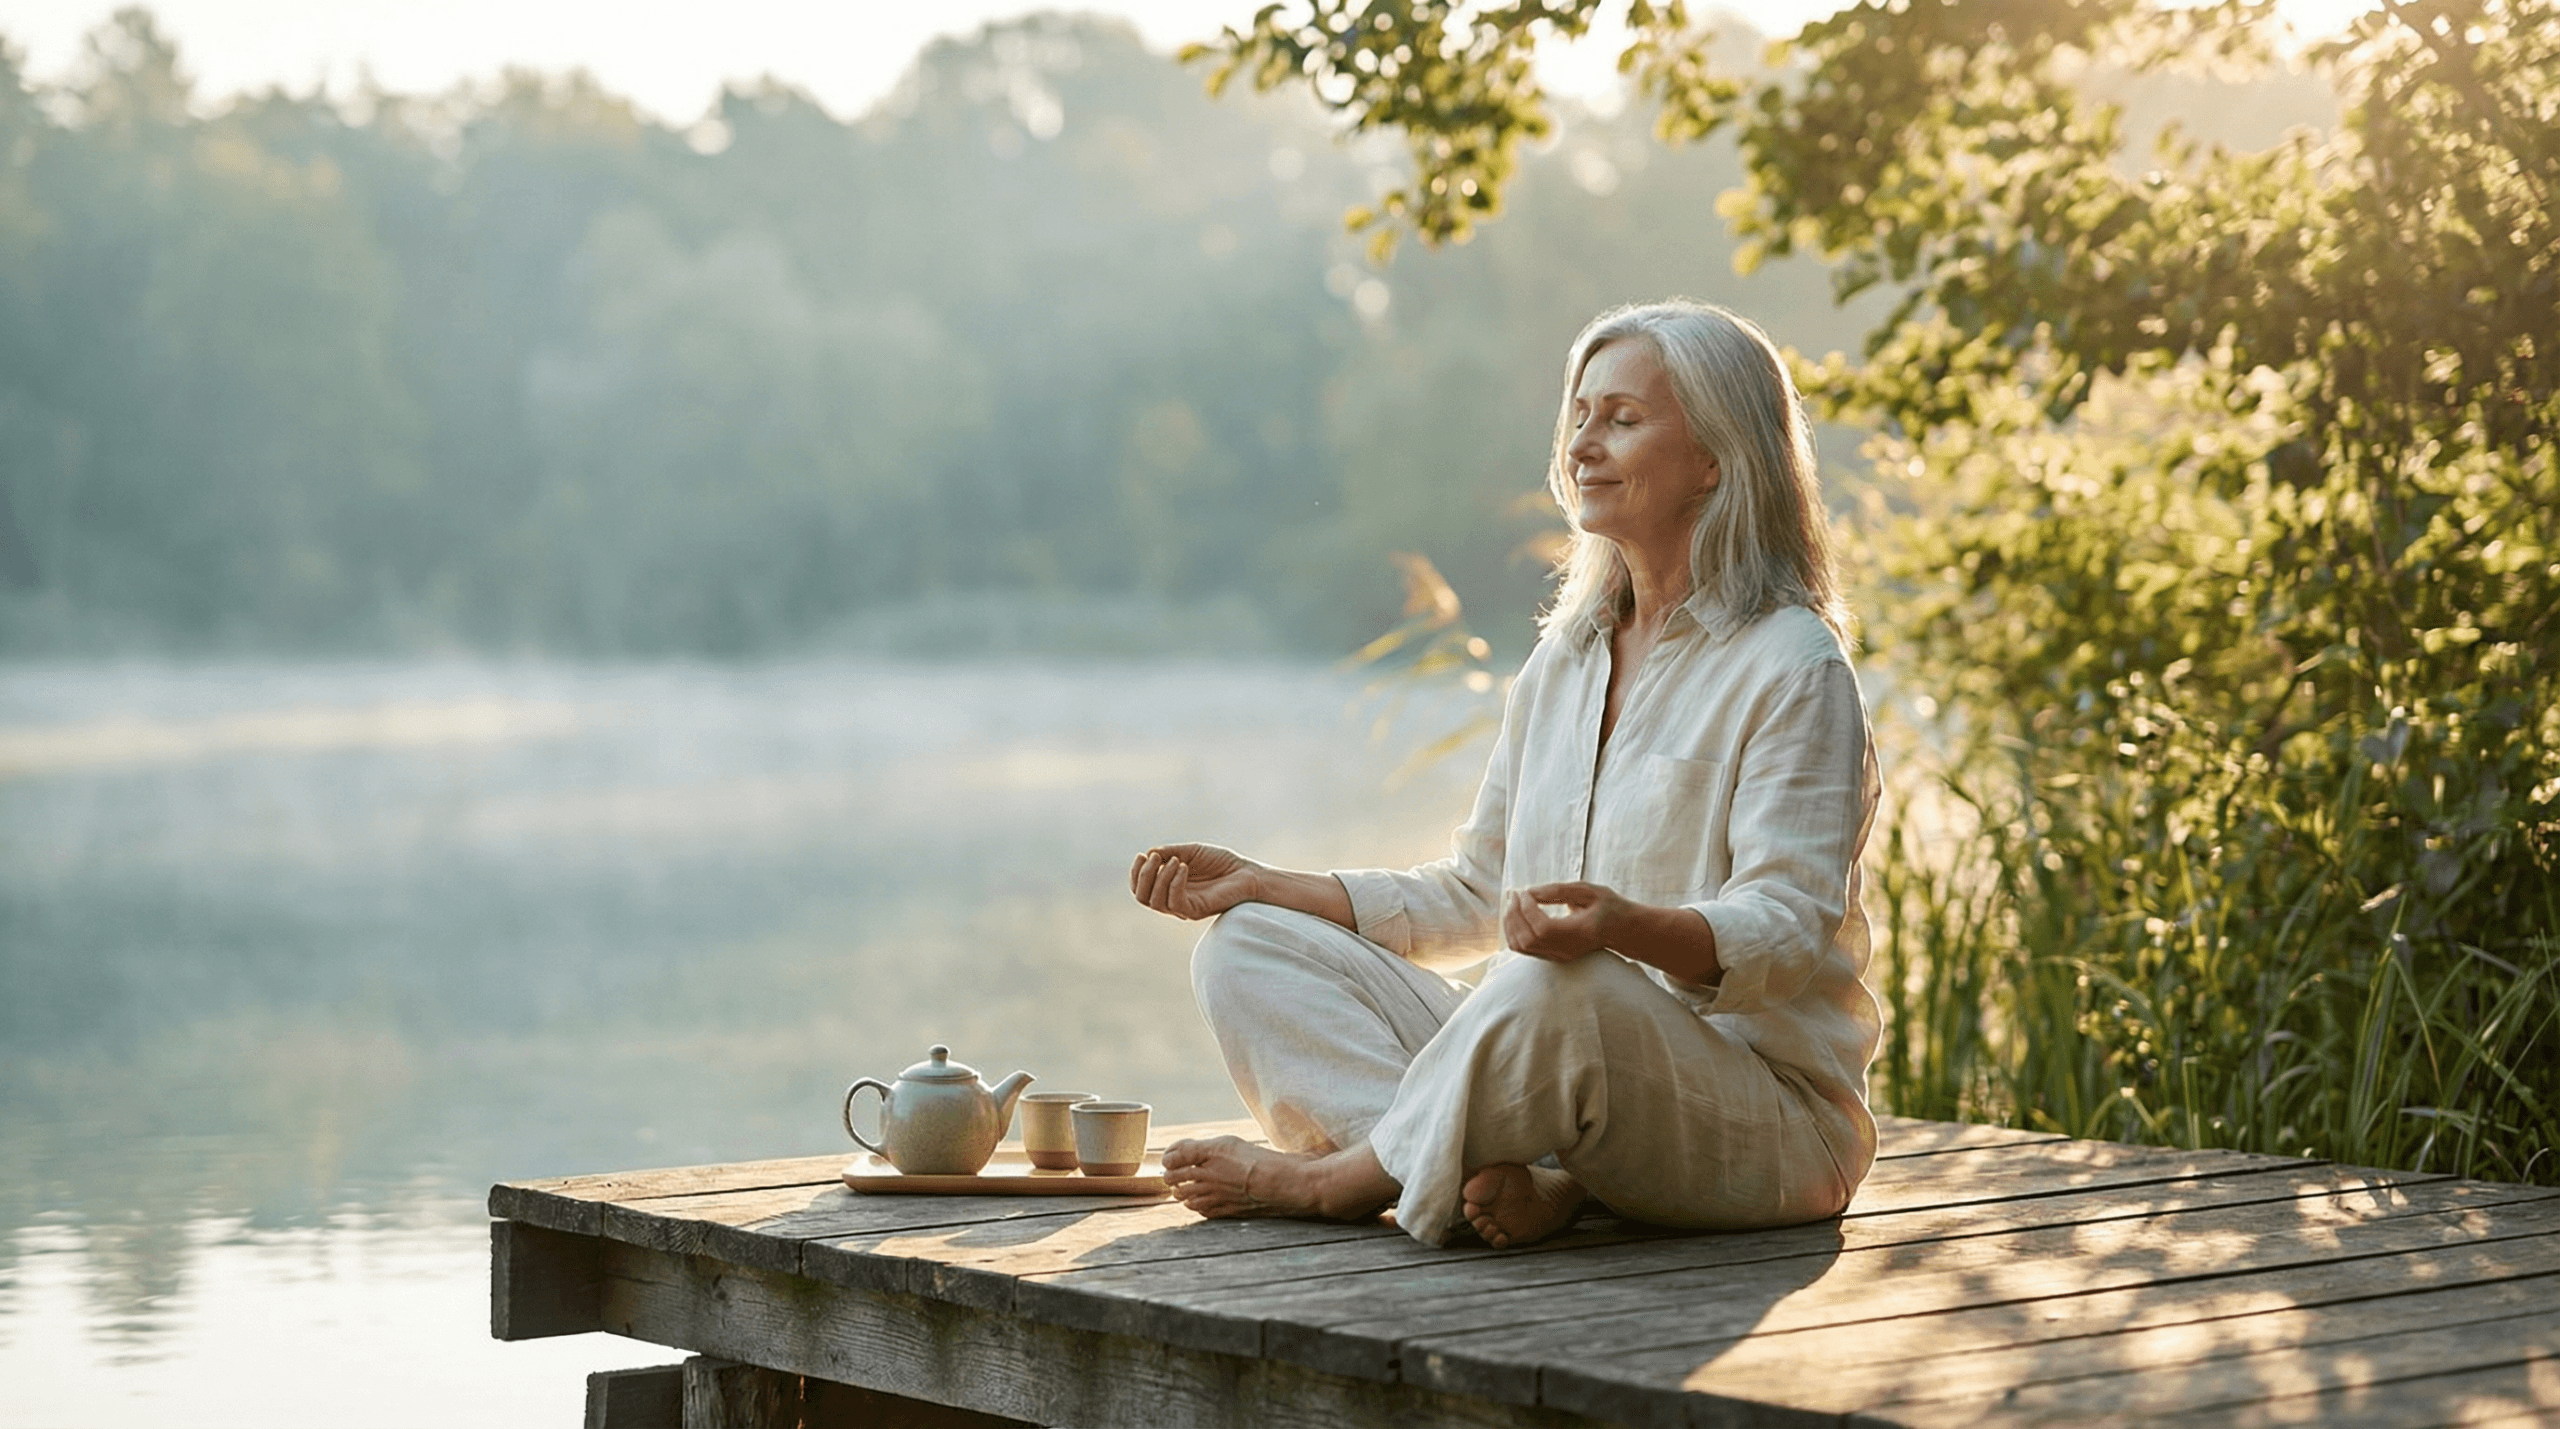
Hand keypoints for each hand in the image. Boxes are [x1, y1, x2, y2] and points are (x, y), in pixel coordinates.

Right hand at [1130, 843, 1262, 920]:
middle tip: (1155, 857)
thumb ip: (1169, 852)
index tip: (1143, 854)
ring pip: (1155, 901)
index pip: (1140, 888)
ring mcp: (1183, 907)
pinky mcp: (1195, 911)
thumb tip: (1148, 854)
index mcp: (1168, 887)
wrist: (1247, 872)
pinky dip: (1174, 883)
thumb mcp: (1191, 851)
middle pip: (1141, 897)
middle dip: (1144, 875)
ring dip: (1159, 877)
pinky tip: (1184, 867)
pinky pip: (1175, 902)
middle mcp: (1173, 900)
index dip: (1136, 873)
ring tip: (1176, 860)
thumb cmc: (1221, 862)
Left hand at [1502, 881, 1629, 962]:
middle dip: (1514, 914)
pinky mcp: (1552, 956)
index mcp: (1580, 934)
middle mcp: (1567, 950)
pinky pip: (1524, 948)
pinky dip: (1514, 930)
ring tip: (1512, 901)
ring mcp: (1558, 956)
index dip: (1527, 909)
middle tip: (1513, 893)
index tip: (1524, 891)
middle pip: (1528, 940)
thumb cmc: (1607, 906)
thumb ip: (1559, 890)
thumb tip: (1529, 891)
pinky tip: (1516, 912)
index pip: (1543, 929)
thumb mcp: (1589, 891)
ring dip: (1510, 923)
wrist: (1621, 930)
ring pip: (1521, 946)